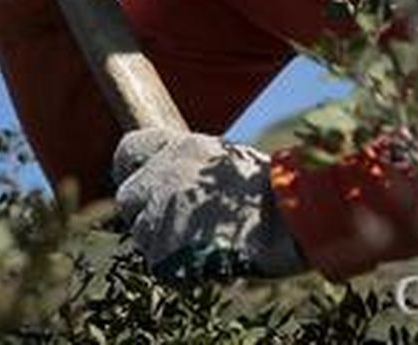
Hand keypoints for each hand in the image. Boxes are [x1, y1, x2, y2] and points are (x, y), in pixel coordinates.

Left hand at [112, 128, 304, 282]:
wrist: (289, 221)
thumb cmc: (272, 193)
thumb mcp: (226, 164)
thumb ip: (190, 170)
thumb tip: (170, 183)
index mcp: (179, 147)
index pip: (129, 150)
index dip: (134, 170)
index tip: (145, 185)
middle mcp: (162, 175)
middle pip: (128, 198)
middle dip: (147, 214)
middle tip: (181, 225)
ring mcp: (160, 213)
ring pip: (143, 235)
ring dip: (165, 244)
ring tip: (207, 243)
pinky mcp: (163, 250)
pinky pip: (159, 266)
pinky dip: (181, 271)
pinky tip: (210, 261)